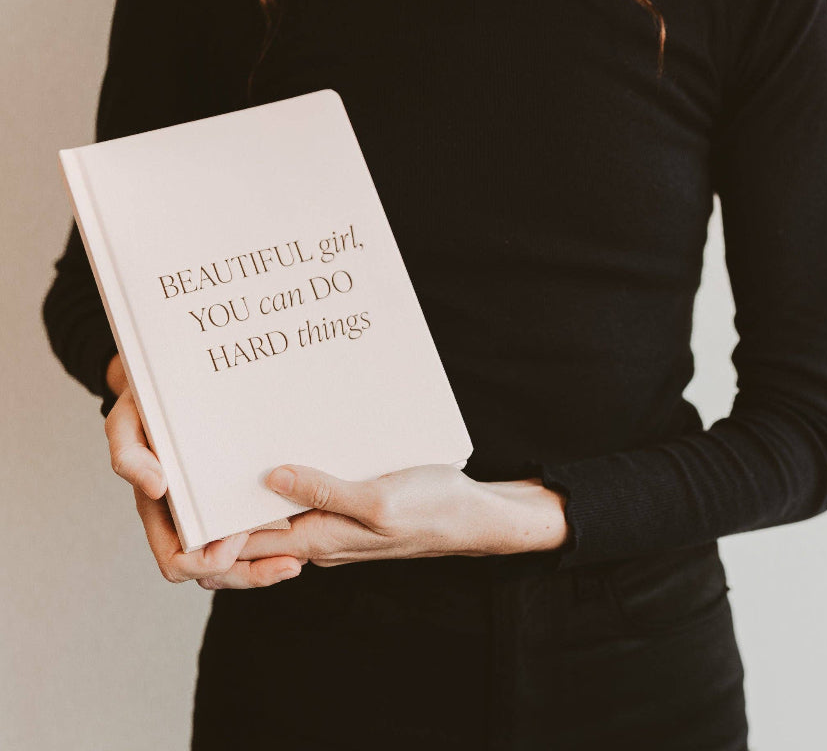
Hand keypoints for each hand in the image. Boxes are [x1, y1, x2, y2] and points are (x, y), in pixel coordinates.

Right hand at [102, 354, 301, 587]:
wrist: (169, 387)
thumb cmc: (143, 409)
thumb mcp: (126, 425)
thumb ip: (130, 456)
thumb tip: (156, 487)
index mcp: (160, 513)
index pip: (177, 563)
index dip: (206, 561)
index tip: (234, 538)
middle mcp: (187, 520)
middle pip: (216, 573)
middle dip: (251, 575)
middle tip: (291, 564)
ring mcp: (212, 511)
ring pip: (239, 561)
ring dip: (267, 566)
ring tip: (298, 560)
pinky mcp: (235, 496)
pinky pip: (254, 531)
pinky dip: (275, 538)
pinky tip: (301, 524)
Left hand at [196, 463, 567, 589]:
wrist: (473, 518)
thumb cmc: (433, 508)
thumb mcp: (380, 500)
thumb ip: (325, 491)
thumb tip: (270, 476)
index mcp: (318, 540)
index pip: (243, 549)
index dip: (204, 534)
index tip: (175, 502)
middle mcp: (316, 538)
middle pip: (248, 536)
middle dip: (214, 515)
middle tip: (186, 470)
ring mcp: (329, 525)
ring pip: (270, 518)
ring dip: (244, 497)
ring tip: (221, 456)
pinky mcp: (343, 508)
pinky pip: (298, 502)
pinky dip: (277, 485)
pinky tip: (277, 454)